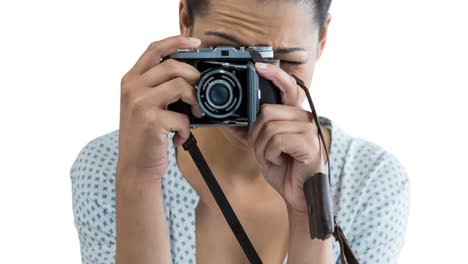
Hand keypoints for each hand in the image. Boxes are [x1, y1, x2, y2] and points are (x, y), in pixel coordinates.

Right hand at [117, 35, 202, 183]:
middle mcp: (132, 88)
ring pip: (180, 85)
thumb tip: (190, 74)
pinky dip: (187, 129)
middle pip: (173, 65)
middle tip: (201, 91)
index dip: (177, 41)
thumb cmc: (144, 136)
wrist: (134, 167)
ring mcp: (140, 103)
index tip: (196, 43)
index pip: (154, 49)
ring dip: (194, 100)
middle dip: (195, 76)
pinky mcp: (151, 121)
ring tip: (194, 114)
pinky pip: (182, 117)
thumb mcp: (144, 105)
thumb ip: (158, 86)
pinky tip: (180, 137)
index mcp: (131, 80)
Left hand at [248, 62, 325, 214]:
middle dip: (256, 135)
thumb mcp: (263, 147)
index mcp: (295, 115)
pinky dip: (270, 154)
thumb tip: (230, 119)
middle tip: (264, 151)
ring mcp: (308, 130)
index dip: (274, 74)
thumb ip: (253, 130)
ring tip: (273, 158)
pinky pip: (276, 140)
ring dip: (262, 148)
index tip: (258, 65)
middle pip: (267, 112)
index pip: (287, 87)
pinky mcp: (309, 143)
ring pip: (268, 127)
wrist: (298, 194)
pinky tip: (279, 162)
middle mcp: (304, 118)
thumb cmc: (284, 169)